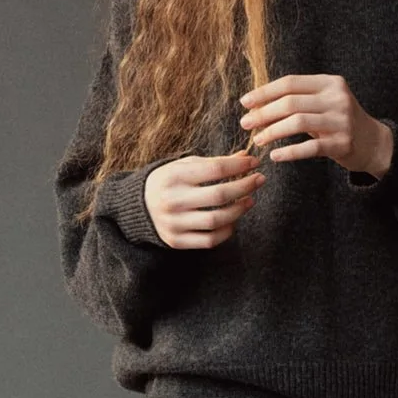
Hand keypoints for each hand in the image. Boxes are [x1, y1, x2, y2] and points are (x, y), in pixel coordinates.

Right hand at [143, 151, 265, 247]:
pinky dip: (226, 231)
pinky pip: (210, 240)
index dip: (240, 166)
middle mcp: (173, 200)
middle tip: (259, 180)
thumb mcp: (185, 166)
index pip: (215, 169)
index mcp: (174, 176)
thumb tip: (246, 157)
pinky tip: (233, 220)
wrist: (137, 206)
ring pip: (217, 220)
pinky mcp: (176, 240)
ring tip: (249, 200)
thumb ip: (214, 163)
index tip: (255, 162)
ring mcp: (174, 223)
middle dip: (245, 186)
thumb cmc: (168, 182)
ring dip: (239, 210)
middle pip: (220, 195)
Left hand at [237, 74, 393, 177]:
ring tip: (258, 140)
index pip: (290, 83)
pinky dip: (289, 152)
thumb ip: (297, 100)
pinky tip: (275, 156)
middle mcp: (337, 98)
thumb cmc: (339, 121)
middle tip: (245, 124)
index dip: (264, 92)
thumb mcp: (323, 103)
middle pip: (290, 102)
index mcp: (329, 83)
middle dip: (263, 113)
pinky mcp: (342, 144)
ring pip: (297, 123)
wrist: (373, 143)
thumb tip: (256, 106)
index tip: (245, 103)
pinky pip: (309, 147)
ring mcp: (341, 121)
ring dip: (272, 132)